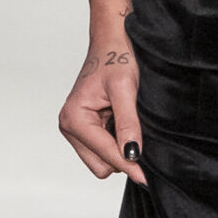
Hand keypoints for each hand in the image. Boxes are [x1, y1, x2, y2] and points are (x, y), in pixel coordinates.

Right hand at [57, 29, 145, 183]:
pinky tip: (124, 124)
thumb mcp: (125, 89)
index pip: (106, 154)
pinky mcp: (86, 129)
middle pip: (102, 166)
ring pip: (102, 161)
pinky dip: (117, 143)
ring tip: (130, 122)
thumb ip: (128, 123)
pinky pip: (103, 150)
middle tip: (141, 136)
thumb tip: (133, 154)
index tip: (147, 177)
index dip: (129, 164)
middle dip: (122, 157)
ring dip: (120, 150)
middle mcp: (69, 126)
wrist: (112, 40)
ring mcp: (76, 129)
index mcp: (74, 119)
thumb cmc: (116, 57)